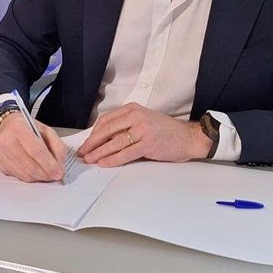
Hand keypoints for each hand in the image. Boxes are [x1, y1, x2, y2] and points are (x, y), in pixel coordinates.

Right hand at [0, 114, 67, 182]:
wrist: (6, 126)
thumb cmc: (26, 127)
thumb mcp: (45, 130)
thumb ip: (57, 146)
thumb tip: (60, 165)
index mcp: (18, 128)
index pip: (36, 150)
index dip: (49, 164)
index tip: (58, 172)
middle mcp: (6, 141)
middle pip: (30, 166)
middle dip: (46, 174)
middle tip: (55, 175)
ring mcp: (1, 154)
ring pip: (24, 175)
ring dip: (39, 177)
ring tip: (46, 173)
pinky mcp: (0, 164)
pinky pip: (18, 177)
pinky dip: (29, 176)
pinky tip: (34, 170)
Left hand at [77, 102, 209, 165]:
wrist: (188, 137)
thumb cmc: (166, 131)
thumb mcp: (143, 121)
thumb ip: (126, 127)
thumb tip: (103, 141)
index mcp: (132, 109)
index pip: (106, 120)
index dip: (93, 133)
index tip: (87, 143)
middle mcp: (136, 116)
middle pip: (107, 130)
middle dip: (92, 143)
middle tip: (83, 152)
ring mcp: (142, 129)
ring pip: (114, 142)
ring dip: (99, 152)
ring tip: (90, 159)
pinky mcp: (148, 143)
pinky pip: (125, 153)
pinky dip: (113, 159)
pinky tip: (105, 163)